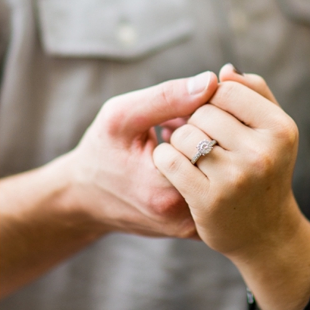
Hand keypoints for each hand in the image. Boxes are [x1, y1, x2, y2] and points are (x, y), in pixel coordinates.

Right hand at [63, 71, 219, 238]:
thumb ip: (166, 97)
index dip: (199, 114)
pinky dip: (204, 168)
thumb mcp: (121, 116)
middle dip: (206, 130)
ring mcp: (194, 227)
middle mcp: (186, 216)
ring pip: (224, 172)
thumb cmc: (100, 152)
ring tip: (174, 144)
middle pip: (224, 156)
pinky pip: (216, 189)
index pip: (213, 136)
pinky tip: (181, 160)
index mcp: (165, 189)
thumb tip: (212, 80)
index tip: (174, 116)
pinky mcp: (197, 228)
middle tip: (174, 127)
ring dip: (206, 148)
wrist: (85, 199)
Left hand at [153, 65, 301, 259]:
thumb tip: (225, 71)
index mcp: (280, 129)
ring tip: (191, 155)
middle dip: (193, 121)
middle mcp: (262, 153)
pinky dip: (164, 160)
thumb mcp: (271, 129)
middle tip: (202, 140)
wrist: (265, 234)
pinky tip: (174, 168)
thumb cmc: (263, 170)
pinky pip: (168, 160)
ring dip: (177, 141)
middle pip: (202, 111)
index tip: (214, 116)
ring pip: (183, 134)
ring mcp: (236, 179)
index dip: (210, 100)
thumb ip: (252, 94)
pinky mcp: (208, 200)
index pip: (224, 89)